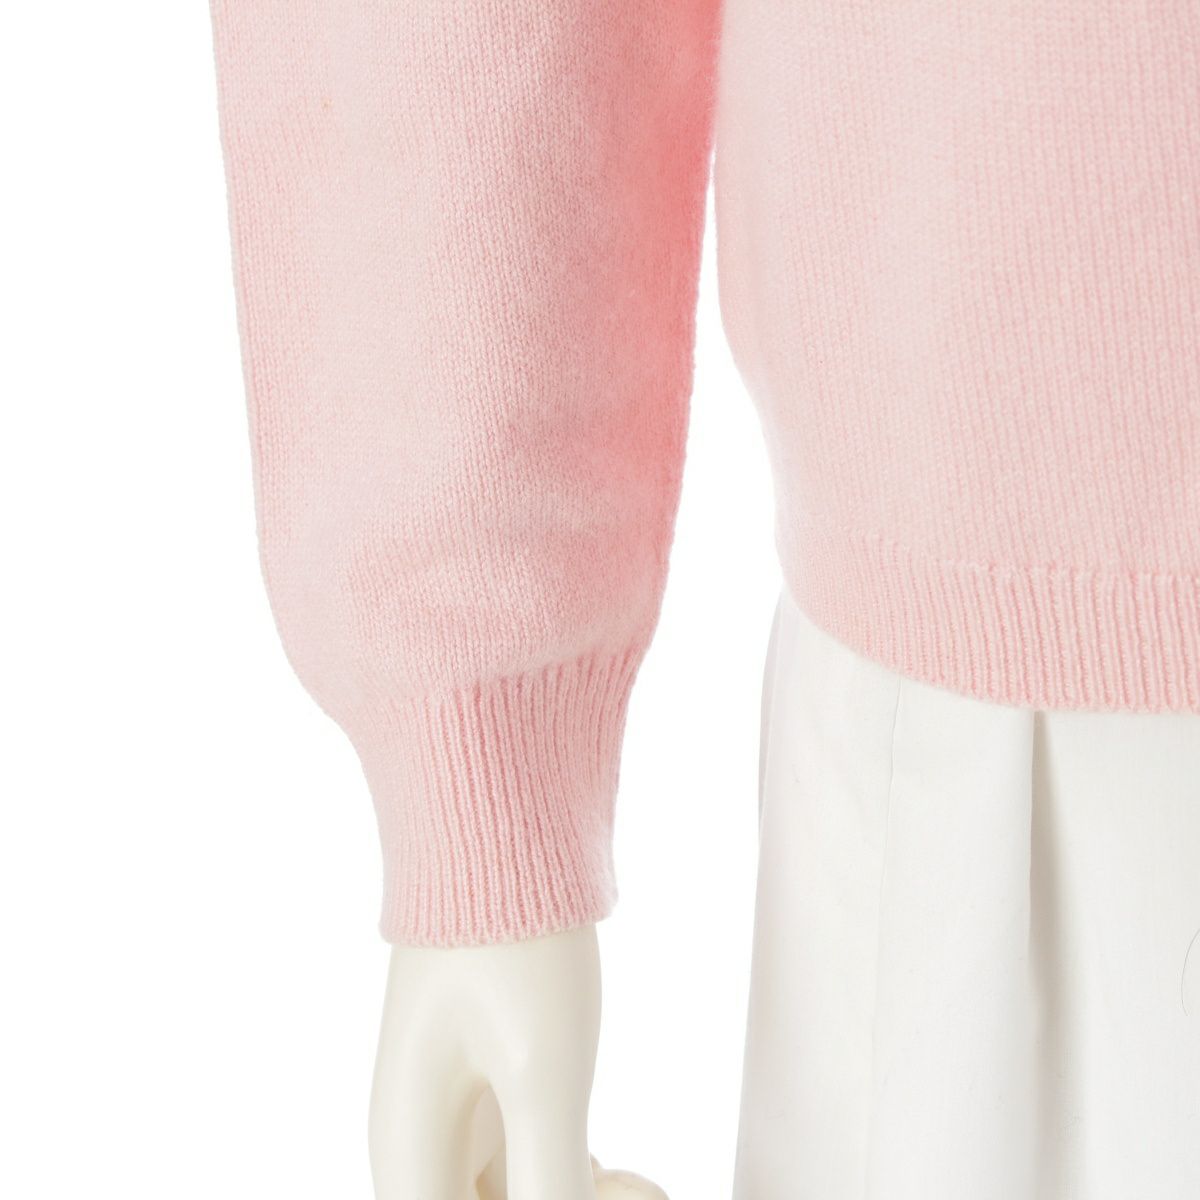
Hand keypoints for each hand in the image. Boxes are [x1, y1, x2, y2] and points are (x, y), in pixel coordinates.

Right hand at [369, 924, 665, 1199]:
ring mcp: (459, 1110)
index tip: (609, 1191)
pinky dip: (572, 1176)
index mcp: (410, 1151)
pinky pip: (527, 1162)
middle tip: (638, 1190)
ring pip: (511, 1199)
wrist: (500, 830)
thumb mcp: (541, 1075)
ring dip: (571, 1198)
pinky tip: (615, 1173)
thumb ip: (550, 1187)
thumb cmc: (510, 945)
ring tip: (639, 1184)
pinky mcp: (494, 1080)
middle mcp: (423, 1140)